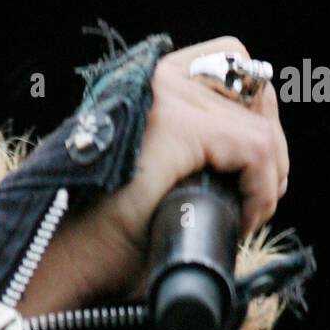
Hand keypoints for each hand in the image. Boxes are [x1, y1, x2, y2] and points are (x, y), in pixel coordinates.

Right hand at [19, 36, 288, 314]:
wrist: (60, 264)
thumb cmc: (99, 244)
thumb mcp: (151, 186)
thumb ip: (184, 161)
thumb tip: (242, 176)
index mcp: (146, 87)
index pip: (230, 65)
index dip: (256, 116)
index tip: (253, 177)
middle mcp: (155, 79)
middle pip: (253, 86)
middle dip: (269, 146)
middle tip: (256, 201)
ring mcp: (164, 97)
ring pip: (261, 122)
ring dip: (268, 176)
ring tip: (247, 216)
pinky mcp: (175, 128)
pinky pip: (255, 148)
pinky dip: (262, 189)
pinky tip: (242, 220)